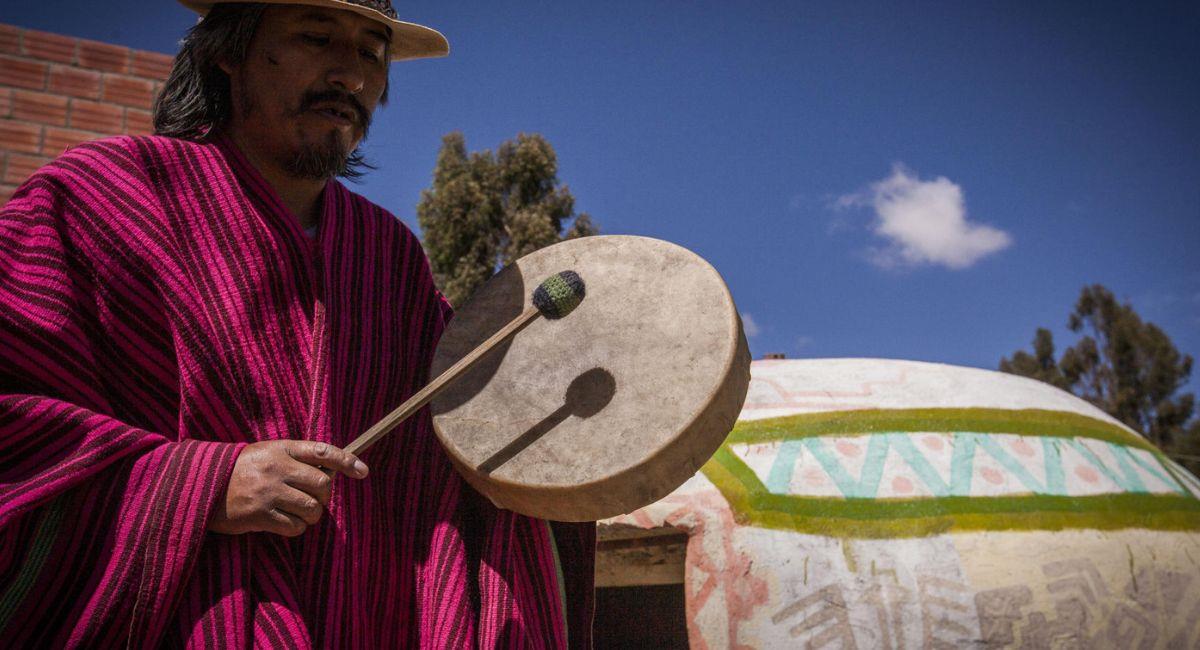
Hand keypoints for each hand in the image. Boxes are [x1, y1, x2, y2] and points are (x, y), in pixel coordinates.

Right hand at [208, 440, 368, 536]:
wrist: (201, 485)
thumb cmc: (242, 470)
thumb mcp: (267, 453)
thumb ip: (297, 458)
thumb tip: (332, 471)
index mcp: (281, 448)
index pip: (323, 450)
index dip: (347, 461)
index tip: (363, 472)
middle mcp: (277, 468)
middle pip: (323, 484)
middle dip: (324, 496)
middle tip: (313, 499)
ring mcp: (268, 492)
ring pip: (312, 508)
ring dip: (311, 515)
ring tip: (297, 512)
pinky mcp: (259, 515)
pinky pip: (294, 527)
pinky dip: (295, 528)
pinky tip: (283, 522)